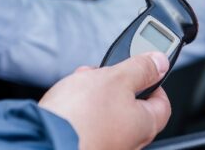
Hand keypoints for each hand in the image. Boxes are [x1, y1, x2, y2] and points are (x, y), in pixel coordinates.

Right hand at [39, 52, 171, 149]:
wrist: (43, 139)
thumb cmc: (81, 116)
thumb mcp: (116, 78)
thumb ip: (141, 68)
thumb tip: (160, 62)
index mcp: (145, 125)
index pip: (162, 102)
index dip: (154, 80)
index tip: (143, 67)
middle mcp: (129, 142)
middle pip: (131, 106)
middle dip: (116, 84)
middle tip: (104, 72)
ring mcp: (106, 146)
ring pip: (107, 113)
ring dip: (96, 94)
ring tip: (81, 83)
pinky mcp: (85, 145)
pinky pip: (89, 124)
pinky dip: (82, 110)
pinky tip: (69, 100)